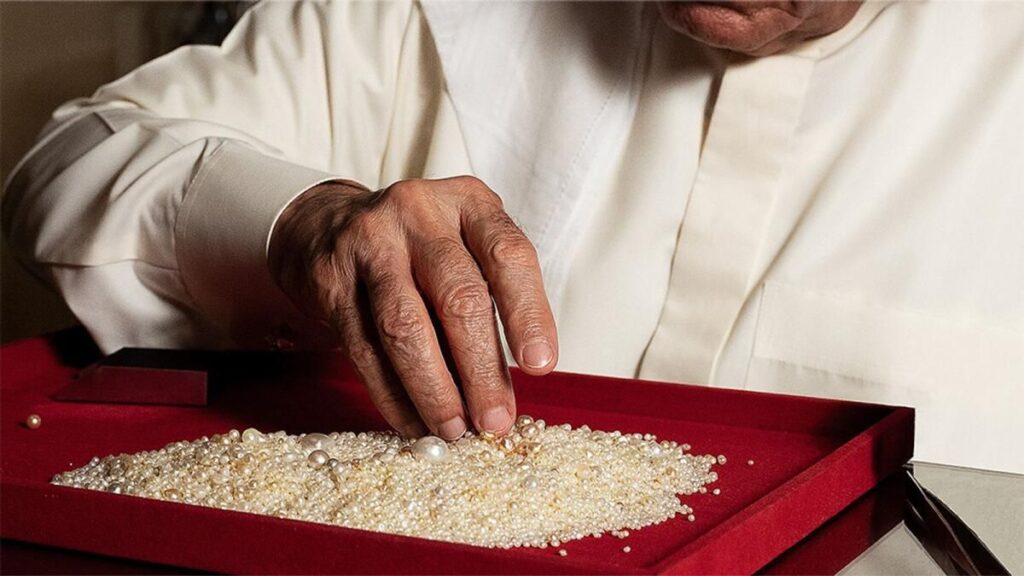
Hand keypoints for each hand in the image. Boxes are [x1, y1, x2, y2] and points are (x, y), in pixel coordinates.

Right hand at [268, 176, 557, 439]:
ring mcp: (369, 243)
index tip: (540, 366)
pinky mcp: (330, 279)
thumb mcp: (466, 247)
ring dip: (433, 390)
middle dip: (480, 370)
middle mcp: (418, 213)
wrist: (329, 225)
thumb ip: (492, 301)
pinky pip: (364, 348)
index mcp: (469, 203)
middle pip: (458, 296)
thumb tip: (504, 390)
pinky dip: (392, 395)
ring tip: (453, 430)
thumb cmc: (421, 247)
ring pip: (405, 327)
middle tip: (494, 421)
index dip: (528, 314)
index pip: (509, 256)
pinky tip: (413, 422)